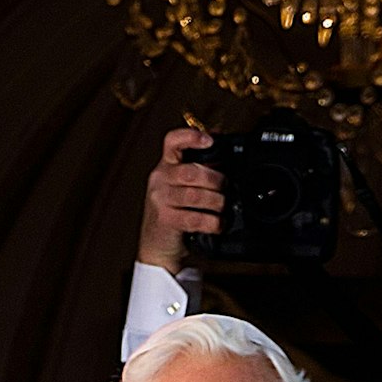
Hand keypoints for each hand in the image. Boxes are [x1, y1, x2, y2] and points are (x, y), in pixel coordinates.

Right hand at [138, 127, 223, 273]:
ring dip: (216, 202)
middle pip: (190, 172)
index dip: (191, 137)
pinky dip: (212, 222)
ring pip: (195, 195)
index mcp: (165, 167)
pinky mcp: (166, 221)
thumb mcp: (181, 185)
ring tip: (222, 207)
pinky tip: (218, 224)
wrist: (156, 246)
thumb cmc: (174, 213)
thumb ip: (198, 162)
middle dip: (215, 180)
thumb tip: (218, 134)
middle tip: (225, 188)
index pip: (172, 142)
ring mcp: (160, 201)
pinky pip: (195, 218)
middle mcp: (159, 180)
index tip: (210, 140)